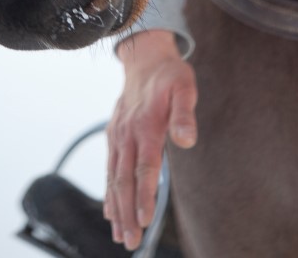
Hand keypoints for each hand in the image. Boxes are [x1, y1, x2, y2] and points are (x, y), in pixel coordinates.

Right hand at [105, 30, 197, 250]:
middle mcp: (127, 134)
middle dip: (127, 212)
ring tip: (119, 236)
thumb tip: (188, 140)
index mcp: (146, 125)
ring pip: (114, 177)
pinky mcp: (113, 136)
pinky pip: (109, 168)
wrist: (144, 57)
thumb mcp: (184, 86)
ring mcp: (117, 136)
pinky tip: (110, 211)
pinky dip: (108, 191)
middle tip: (130, 241)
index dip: (144, 194)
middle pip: (125, 179)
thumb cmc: (169, 74)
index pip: (145, 167)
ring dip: (116, 208)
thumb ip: (185, 113)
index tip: (145, 219)